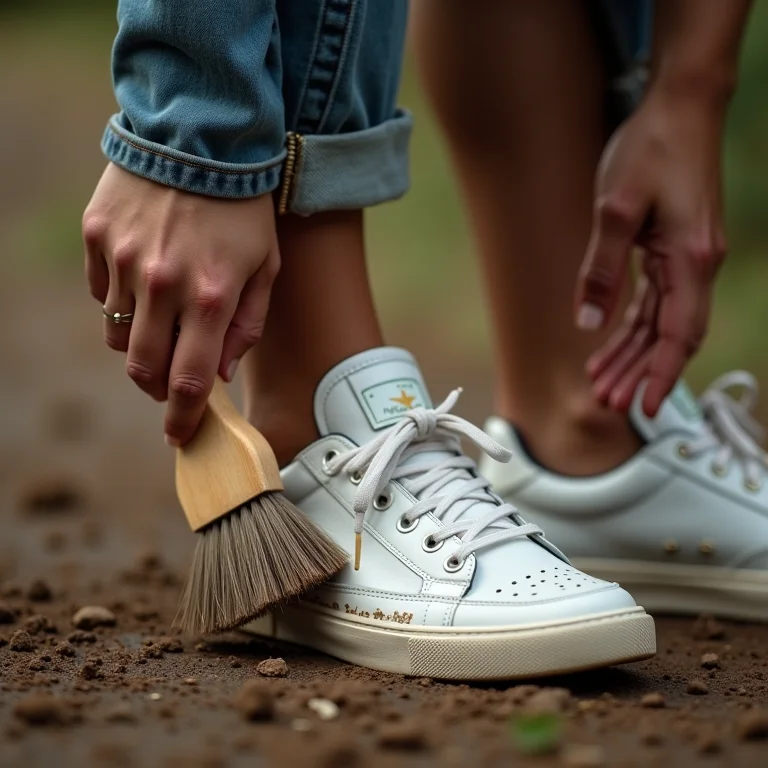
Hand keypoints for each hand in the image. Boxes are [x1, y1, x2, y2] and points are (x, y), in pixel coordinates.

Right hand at [83, 163, 279, 445]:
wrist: (202, 134)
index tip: (180, 435)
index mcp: (212, 298)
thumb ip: (246, 326)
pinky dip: (121, 301)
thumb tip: (219, 373)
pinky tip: (145, 278)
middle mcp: (162, 285)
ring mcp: (124, 261)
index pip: (190, 382)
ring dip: (140, 341)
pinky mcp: (99, 237)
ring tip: (164, 317)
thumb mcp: (266, 268)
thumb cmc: (246, 208)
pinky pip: (101, 292)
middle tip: (171, 383)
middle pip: (144, 369)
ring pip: (118, 334)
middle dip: (157, 389)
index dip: (184, 419)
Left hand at [575, 88, 726, 416]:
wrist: (681, 106)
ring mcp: (689, 259)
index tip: (643, 408)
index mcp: (691, 258)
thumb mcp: (616, 208)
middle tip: (607, 403)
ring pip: (661, 322)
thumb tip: (589, 322)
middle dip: (638, 371)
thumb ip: (602, 268)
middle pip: (669, 335)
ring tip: (602, 383)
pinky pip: (655, 301)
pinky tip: (609, 343)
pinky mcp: (675, 251)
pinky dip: (632, 325)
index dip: (659, 374)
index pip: (678, 333)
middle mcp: (697, 265)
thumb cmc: (652, 148)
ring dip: (632, 353)